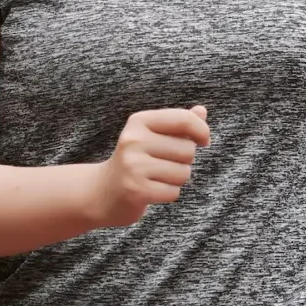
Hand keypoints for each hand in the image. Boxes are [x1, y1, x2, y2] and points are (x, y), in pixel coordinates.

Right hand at [94, 106, 209, 226]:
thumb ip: (178, 123)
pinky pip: (174, 192)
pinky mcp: (137, 190)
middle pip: (188, 150)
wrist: (102, 192)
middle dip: (184, 160)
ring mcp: (134, 165)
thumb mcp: (152, 135)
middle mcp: (134, 140)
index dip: (202, 130)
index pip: (184, 119)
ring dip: (177, 179)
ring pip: (183, 173)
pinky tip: (152, 190)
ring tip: (157, 177)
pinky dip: (168, 193)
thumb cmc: (135, 160)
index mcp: (139, 121)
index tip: (203, 140)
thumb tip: (202, 111)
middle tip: (163, 164)